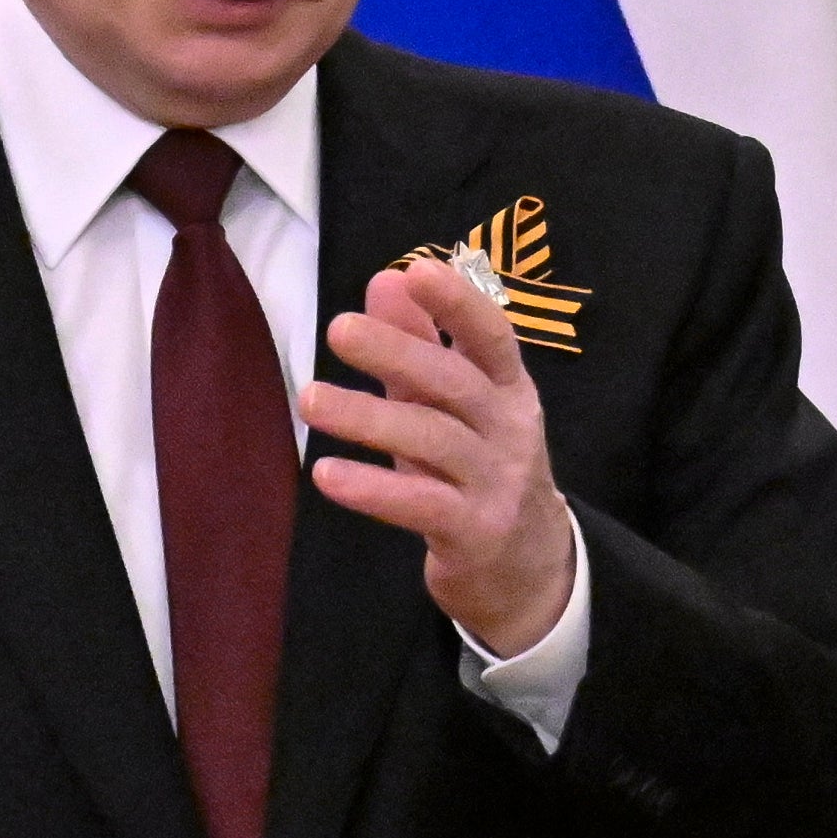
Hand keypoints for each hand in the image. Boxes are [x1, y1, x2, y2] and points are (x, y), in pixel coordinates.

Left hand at [305, 257, 578, 658]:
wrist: (527, 566)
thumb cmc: (478, 470)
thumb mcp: (454, 408)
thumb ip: (420, 345)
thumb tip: (386, 279)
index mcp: (510, 390)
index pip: (492, 337)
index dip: (459, 304)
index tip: (418, 271)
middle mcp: (511, 430)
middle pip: (456, 384)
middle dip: (399, 351)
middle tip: (339, 328)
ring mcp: (497, 483)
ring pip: (434, 441)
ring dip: (369, 418)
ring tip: (309, 399)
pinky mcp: (475, 533)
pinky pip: (421, 505)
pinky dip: (373, 488)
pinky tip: (325, 472)